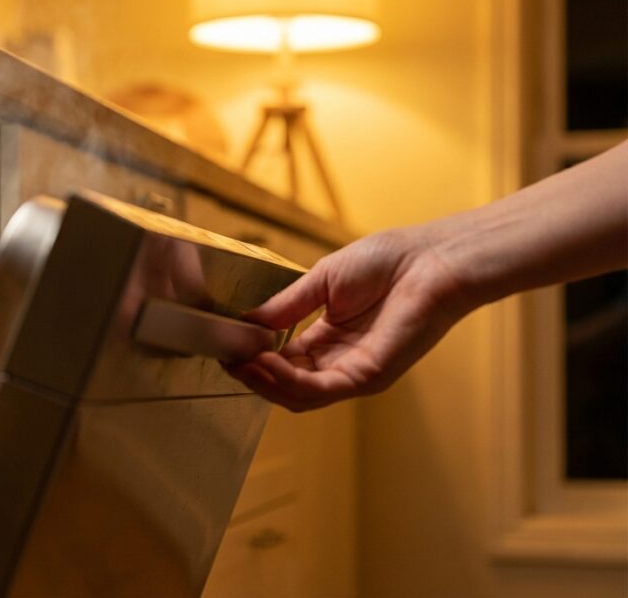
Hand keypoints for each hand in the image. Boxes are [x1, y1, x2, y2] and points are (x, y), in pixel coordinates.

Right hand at [224, 226, 473, 410]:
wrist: (430, 260)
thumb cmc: (387, 262)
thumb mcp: (321, 281)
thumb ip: (286, 306)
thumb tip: (247, 322)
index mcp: (328, 339)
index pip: (282, 362)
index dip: (252, 358)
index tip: (225, 345)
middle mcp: (339, 362)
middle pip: (285, 386)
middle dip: (253, 376)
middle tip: (227, 359)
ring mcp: (354, 373)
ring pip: (298, 396)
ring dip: (264, 382)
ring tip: (240, 362)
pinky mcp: (368, 377)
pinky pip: (318, 389)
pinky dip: (287, 380)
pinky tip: (264, 362)